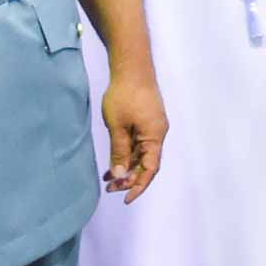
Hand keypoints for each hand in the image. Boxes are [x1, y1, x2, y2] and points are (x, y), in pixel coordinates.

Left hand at [101, 69, 167, 203]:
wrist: (132, 67)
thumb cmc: (124, 95)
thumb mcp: (117, 127)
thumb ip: (119, 153)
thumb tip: (119, 176)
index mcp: (155, 136)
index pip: (150, 169)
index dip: (139, 186)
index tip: (126, 198)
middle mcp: (158, 133)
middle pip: (147, 163)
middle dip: (129, 178)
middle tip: (109, 187)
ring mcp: (153, 125)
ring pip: (142, 153)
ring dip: (126, 166)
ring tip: (107, 177)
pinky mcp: (147, 119)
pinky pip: (140, 143)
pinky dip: (127, 153)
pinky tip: (113, 159)